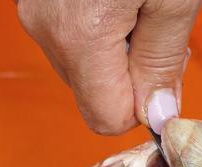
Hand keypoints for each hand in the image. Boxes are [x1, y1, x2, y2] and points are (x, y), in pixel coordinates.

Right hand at [16, 0, 199, 134]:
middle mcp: (48, 31)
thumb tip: (157, 115)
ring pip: (82, 68)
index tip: (165, 72)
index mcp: (81, 36)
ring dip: (115, 50)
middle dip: (131, 74)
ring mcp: (36, 14)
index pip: (107, 119)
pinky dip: (97, 29)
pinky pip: (70, 40)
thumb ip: (163, 61)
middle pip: (94, 94)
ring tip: (137, 3)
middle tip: (157, 26)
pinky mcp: (37, 1)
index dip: (142, 106)